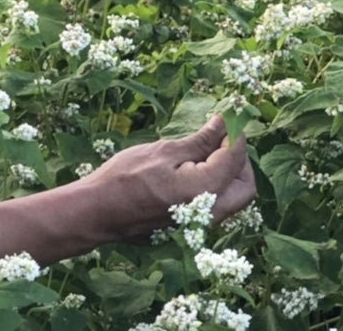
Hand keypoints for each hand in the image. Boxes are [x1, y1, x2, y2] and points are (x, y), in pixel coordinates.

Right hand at [79, 115, 256, 240]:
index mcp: (205, 190)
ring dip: (227, 172)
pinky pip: (215, 204)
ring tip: (204, 150)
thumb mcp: (164, 151)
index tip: (226, 117)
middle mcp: (210, 213)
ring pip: (231, 197)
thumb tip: (223, 124)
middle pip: (244, 186)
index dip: (235, 134)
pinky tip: (193, 168)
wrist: (98, 211)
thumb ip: (201, 141)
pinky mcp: (189, 226)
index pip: (236, 158)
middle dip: (239, 159)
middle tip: (220, 137)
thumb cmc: (125, 177)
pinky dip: (213, 184)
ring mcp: (200, 224)